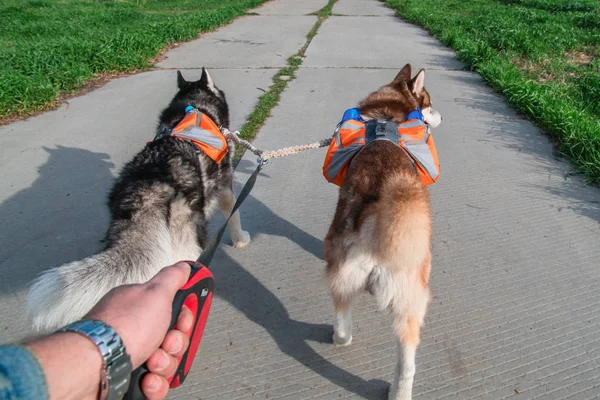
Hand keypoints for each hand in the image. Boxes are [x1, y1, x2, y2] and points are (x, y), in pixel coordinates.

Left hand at [85, 262, 193, 398]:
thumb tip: (183, 266)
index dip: (184, 319)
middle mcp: (134, 330)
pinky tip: (146, 380)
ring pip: (166, 363)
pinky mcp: (127, 378)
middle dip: (175, 345)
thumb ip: (172, 278)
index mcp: (140, 306)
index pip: (175, 311)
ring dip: (165, 365)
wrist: (95, 368)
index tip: (182, 322)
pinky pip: (154, 384)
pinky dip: (154, 384)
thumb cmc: (121, 329)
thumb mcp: (155, 293)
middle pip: (173, 339)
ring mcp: (130, 354)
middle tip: (164, 344)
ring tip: (151, 363)